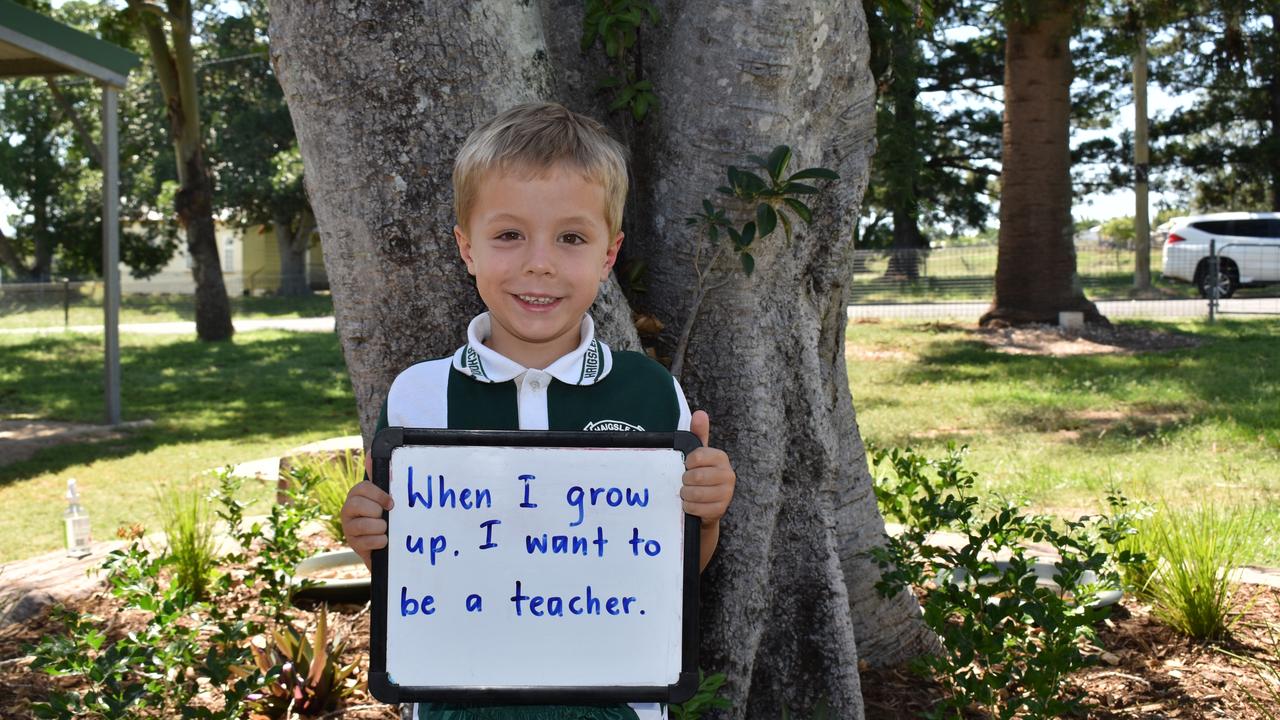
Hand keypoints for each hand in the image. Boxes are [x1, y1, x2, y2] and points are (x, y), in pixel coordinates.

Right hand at [341, 478, 393, 569]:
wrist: (382, 542)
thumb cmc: (382, 514)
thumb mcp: (382, 496)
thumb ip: (379, 476)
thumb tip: (370, 453)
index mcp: (355, 495)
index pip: (362, 488)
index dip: (378, 495)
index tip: (390, 503)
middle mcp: (347, 510)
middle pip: (359, 505)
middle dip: (377, 512)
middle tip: (384, 517)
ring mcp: (348, 528)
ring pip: (363, 525)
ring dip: (380, 528)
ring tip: (384, 529)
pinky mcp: (353, 544)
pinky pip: (367, 541)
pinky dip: (380, 541)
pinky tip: (383, 540)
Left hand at [682, 410, 735, 570]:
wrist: (706, 506)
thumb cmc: (700, 475)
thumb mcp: (698, 455)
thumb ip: (698, 434)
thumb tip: (700, 413)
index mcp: (721, 458)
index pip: (697, 457)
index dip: (686, 463)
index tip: (686, 466)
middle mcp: (728, 474)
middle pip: (695, 477)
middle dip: (685, 481)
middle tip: (685, 482)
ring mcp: (726, 494)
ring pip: (695, 494)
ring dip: (685, 494)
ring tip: (686, 493)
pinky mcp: (721, 510)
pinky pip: (696, 508)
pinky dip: (688, 507)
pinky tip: (690, 504)